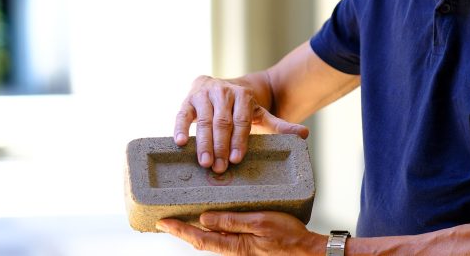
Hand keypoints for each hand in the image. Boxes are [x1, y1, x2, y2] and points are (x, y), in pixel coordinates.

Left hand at [156, 211, 325, 255]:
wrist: (306, 250)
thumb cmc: (288, 237)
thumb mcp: (259, 223)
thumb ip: (232, 221)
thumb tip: (205, 219)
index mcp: (234, 245)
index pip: (200, 238)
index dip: (180, 230)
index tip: (163, 222)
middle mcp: (234, 248)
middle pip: (202, 240)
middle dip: (183, 231)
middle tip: (165, 221)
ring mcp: (241, 247)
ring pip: (213, 238)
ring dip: (196, 230)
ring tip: (184, 218)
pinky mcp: (248, 244)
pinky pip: (225, 235)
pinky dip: (213, 228)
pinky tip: (213, 220)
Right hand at [174, 75, 309, 172]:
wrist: (224, 86)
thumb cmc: (243, 108)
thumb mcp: (262, 114)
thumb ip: (280, 126)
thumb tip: (305, 134)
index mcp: (243, 96)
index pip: (242, 120)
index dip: (240, 140)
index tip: (237, 160)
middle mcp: (223, 92)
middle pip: (222, 122)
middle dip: (221, 146)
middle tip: (220, 168)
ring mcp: (204, 94)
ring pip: (203, 120)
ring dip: (203, 143)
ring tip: (205, 163)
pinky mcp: (188, 99)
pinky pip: (182, 114)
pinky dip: (180, 128)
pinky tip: (179, 143)